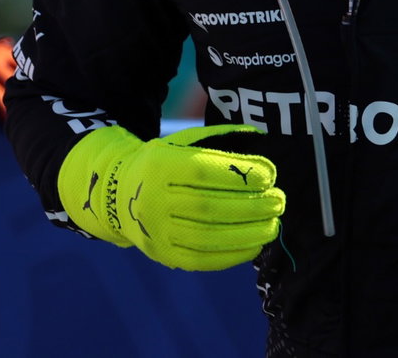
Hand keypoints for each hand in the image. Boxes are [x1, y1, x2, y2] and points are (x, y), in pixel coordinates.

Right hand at [58, 124, 284, 270]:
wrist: (119, 194)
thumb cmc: (163, 164)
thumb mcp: (182, 142)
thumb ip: (219, 138)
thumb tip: (259, 137)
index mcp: (159, 165)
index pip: (203, 171)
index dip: (240, 174)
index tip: (269, 175)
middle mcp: (153, 200)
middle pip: (209, 206)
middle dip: (252, 205)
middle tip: (278, 200)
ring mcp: (156, 231)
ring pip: (208, 236)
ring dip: (248, 232)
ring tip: (273, 223)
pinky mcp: (163, 255)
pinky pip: (203, 259)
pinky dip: (234, 254)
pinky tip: (255, 244)